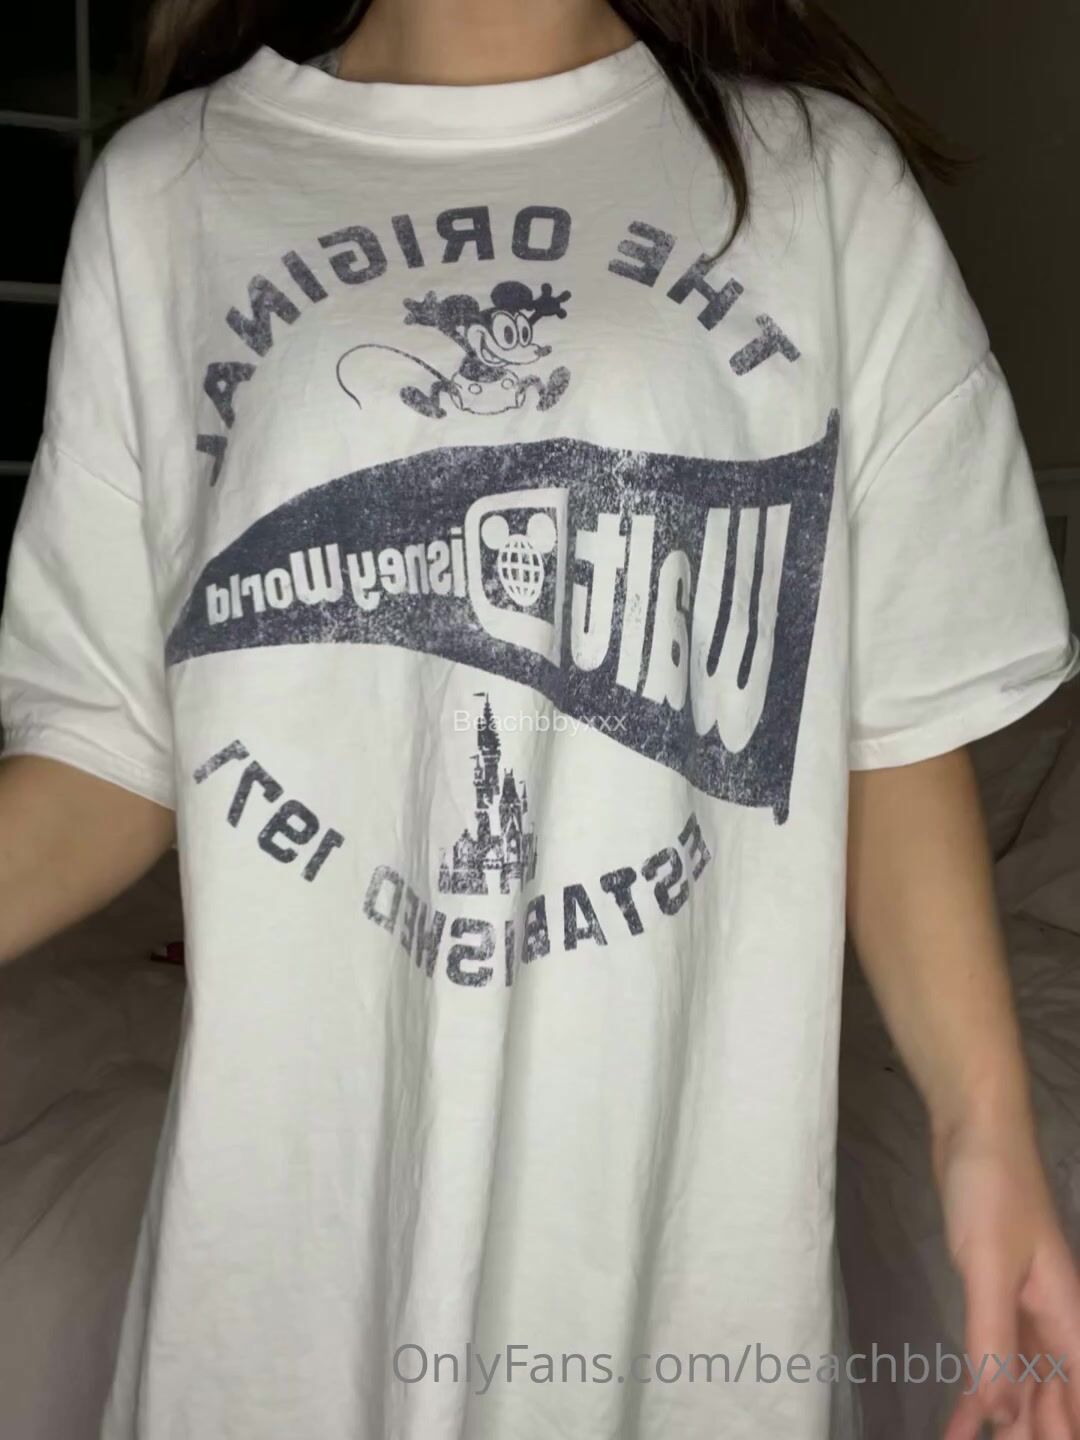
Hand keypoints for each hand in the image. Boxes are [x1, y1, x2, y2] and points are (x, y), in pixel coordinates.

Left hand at [935, 1118, 1079, 1437]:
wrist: (976, 1130)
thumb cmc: (992, 1189)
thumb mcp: (989, 1265)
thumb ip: (994, 1339)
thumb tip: (1002, 1414)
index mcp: (1073, 1323)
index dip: (1063, 1433)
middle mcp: (1059, 1329)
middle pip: (1057, 1409)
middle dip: (1033, 1437)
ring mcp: (1028, 1318)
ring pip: (1028, 1395)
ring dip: (1006, 1427)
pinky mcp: (998, 1303)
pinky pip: (996, 1364)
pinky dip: (980, 1397)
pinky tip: (958, 1425)